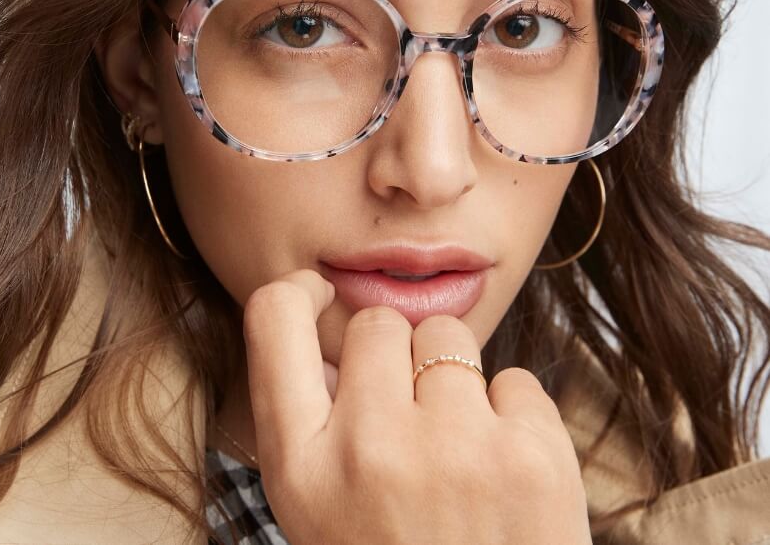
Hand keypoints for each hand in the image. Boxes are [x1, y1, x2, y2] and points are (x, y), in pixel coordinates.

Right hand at [242, 269, 591, 544]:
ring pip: (448, 338)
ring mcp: (455, 451)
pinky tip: (504, 476)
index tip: (320, 295)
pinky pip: (515, 378)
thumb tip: (337, 337)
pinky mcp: (532, 458)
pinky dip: (513, 417)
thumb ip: (314, 421)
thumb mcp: (319, 512)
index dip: (298, 292)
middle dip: (395, 358)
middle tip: (409, 422)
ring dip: (453, 381)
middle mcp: (369, 450)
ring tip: (458, 454)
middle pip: (378, 323)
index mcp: (302, 470)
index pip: (273, 320)